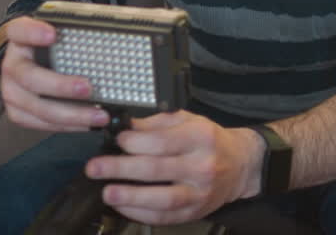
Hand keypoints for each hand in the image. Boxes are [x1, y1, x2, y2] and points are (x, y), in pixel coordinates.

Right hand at [0, 17, 110, 131]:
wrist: (27, 62)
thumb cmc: (46, 47)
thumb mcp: (54, 31)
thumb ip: (73, 30)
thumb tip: (116, 26)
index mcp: (19, 38)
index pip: (19, 30)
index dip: (33, 32)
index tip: (53, 34)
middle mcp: (12, 64)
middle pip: (29, 77)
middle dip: (61, 86)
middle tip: (88, 87)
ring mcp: (12, 91)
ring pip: (38, 107)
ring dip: (71, 114)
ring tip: (98, 115)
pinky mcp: (17, 112)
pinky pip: (41, 123)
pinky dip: (67, 126)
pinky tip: (87, 123)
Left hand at [84, 111, 263, 224]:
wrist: (240, 165)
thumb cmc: (210, 140)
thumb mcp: (189, 120)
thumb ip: (157, 122)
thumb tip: (126, 126)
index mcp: (200, 137)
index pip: (162, 141)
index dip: (134, 141)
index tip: (117, 140)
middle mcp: (202, 166)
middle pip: (157, 169)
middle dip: (121, 168)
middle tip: (95, 167)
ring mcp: (200, 192)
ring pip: (163, 198)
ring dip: (131, 197)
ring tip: (107, 192)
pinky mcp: (196, 212)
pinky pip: (166, 217)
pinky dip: (142, 213)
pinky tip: (123, 206)